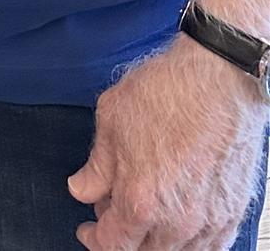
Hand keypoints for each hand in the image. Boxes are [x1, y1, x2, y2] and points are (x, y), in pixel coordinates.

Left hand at [68, 36, 267, 249]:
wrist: (217, 80)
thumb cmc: (167, 93)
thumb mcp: (111, 121)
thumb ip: (96, 166)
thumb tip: (82, 189)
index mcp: (140, 200)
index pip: (113, 244)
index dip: (94, 239)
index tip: (87, 230)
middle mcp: (176, 221)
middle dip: (122, 239)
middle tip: (112, 214)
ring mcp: (208, 220)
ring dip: (155, 241)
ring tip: (143, 213)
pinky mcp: (232, 212)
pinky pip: (211, 247)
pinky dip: (190, 242)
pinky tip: (177, 221)